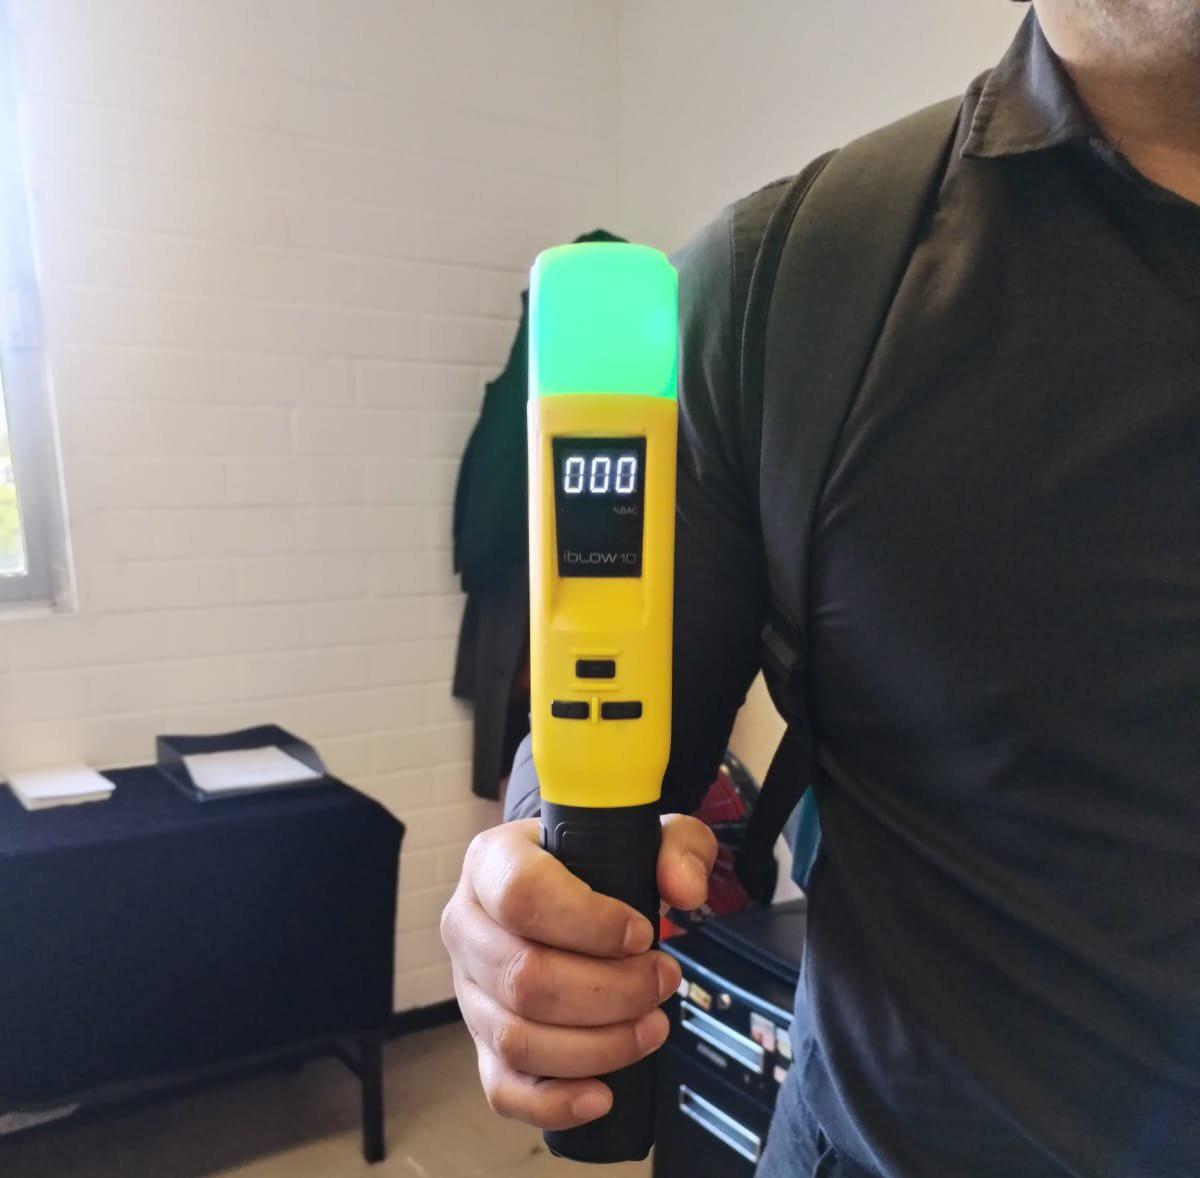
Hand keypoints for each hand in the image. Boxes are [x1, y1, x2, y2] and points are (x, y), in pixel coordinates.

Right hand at [440, 813, 715, 1130]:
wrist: (566, 891)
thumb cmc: (596, 865)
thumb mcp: (643, 836)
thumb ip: (676, 847)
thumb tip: (684, 889)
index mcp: (492, 863)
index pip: (522, 894)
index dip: (588, 921)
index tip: (641, 933)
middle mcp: (468, 926)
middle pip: (523, 977)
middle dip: (611, 991)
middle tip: (662, 979)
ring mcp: (470, 990)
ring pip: (517, 1036)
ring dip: (598, 1045)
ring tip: (652, 1024)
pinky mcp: (484, 1042)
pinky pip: (503, 1088)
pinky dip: (554, 1101)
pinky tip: (602, 1094)